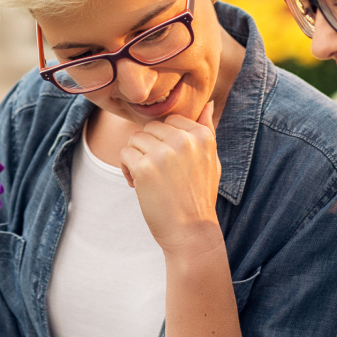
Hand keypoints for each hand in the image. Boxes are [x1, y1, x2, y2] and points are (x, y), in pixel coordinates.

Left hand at [121, 100, 222, 253]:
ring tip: (147, 179)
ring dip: (135, 158)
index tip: (169, 163)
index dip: (163, 141)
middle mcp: (184, 140)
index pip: (169, 120)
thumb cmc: (198, 198)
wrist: (191, 232)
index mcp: (202, 135)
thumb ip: (208, 131)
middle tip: (156, 173)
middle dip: (148, 148)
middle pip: (149, 128)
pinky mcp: (145, 167)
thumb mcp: (212, 161)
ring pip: (134, 139)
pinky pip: (124, 154)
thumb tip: (207, 104)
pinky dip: (126, 169)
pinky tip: (137, 185)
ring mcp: (164, 153)